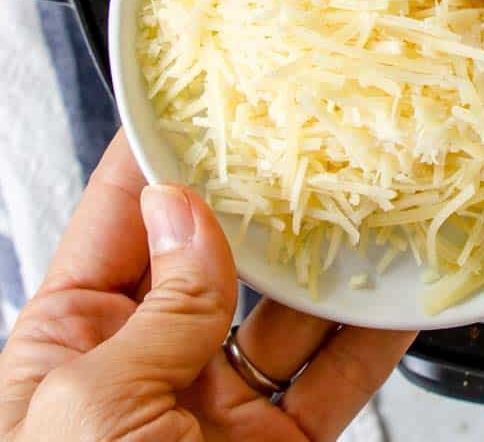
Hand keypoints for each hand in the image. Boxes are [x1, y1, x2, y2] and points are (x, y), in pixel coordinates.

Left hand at [0, 131, 414, 440]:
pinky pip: (334, 377)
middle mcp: (144, 368)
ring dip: (327, 266)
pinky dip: (372, 338)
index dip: (157, 155)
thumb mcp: (95, 417)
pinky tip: (399, 294)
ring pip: (284, 311)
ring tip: (366, 207)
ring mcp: (214, 411)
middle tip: (310, 140)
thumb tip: (182, 211)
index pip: (117, 222)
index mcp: (66, 348)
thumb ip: (156, 310)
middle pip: (213, 257)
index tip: (201, 93)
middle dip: (261, 204)